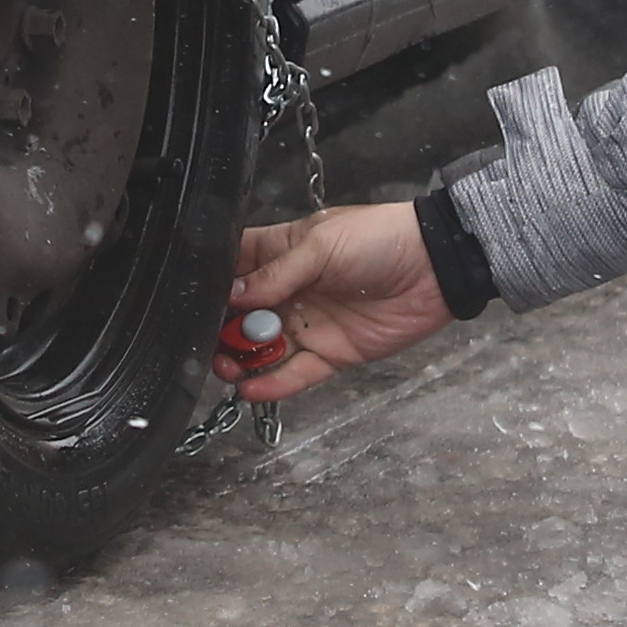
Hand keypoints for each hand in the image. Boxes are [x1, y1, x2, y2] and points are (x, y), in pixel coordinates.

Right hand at [213, 200, 451, 400]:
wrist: (434, 266)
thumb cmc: (380, 239)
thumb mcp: (322, 245)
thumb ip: (276, 272)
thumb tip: (232, 296)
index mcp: (282, 253)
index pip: (235, 267)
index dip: (213, 282)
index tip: (193, 298)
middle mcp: (289, 290)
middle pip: (240, 316)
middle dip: (220, 330)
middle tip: (210, 342)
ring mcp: (308, 324)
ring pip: (262, 349)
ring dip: (241, 360)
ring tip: (228, 367)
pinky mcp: (331, 353)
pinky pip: (295, 373)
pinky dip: (273, 383)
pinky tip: (251, 387)